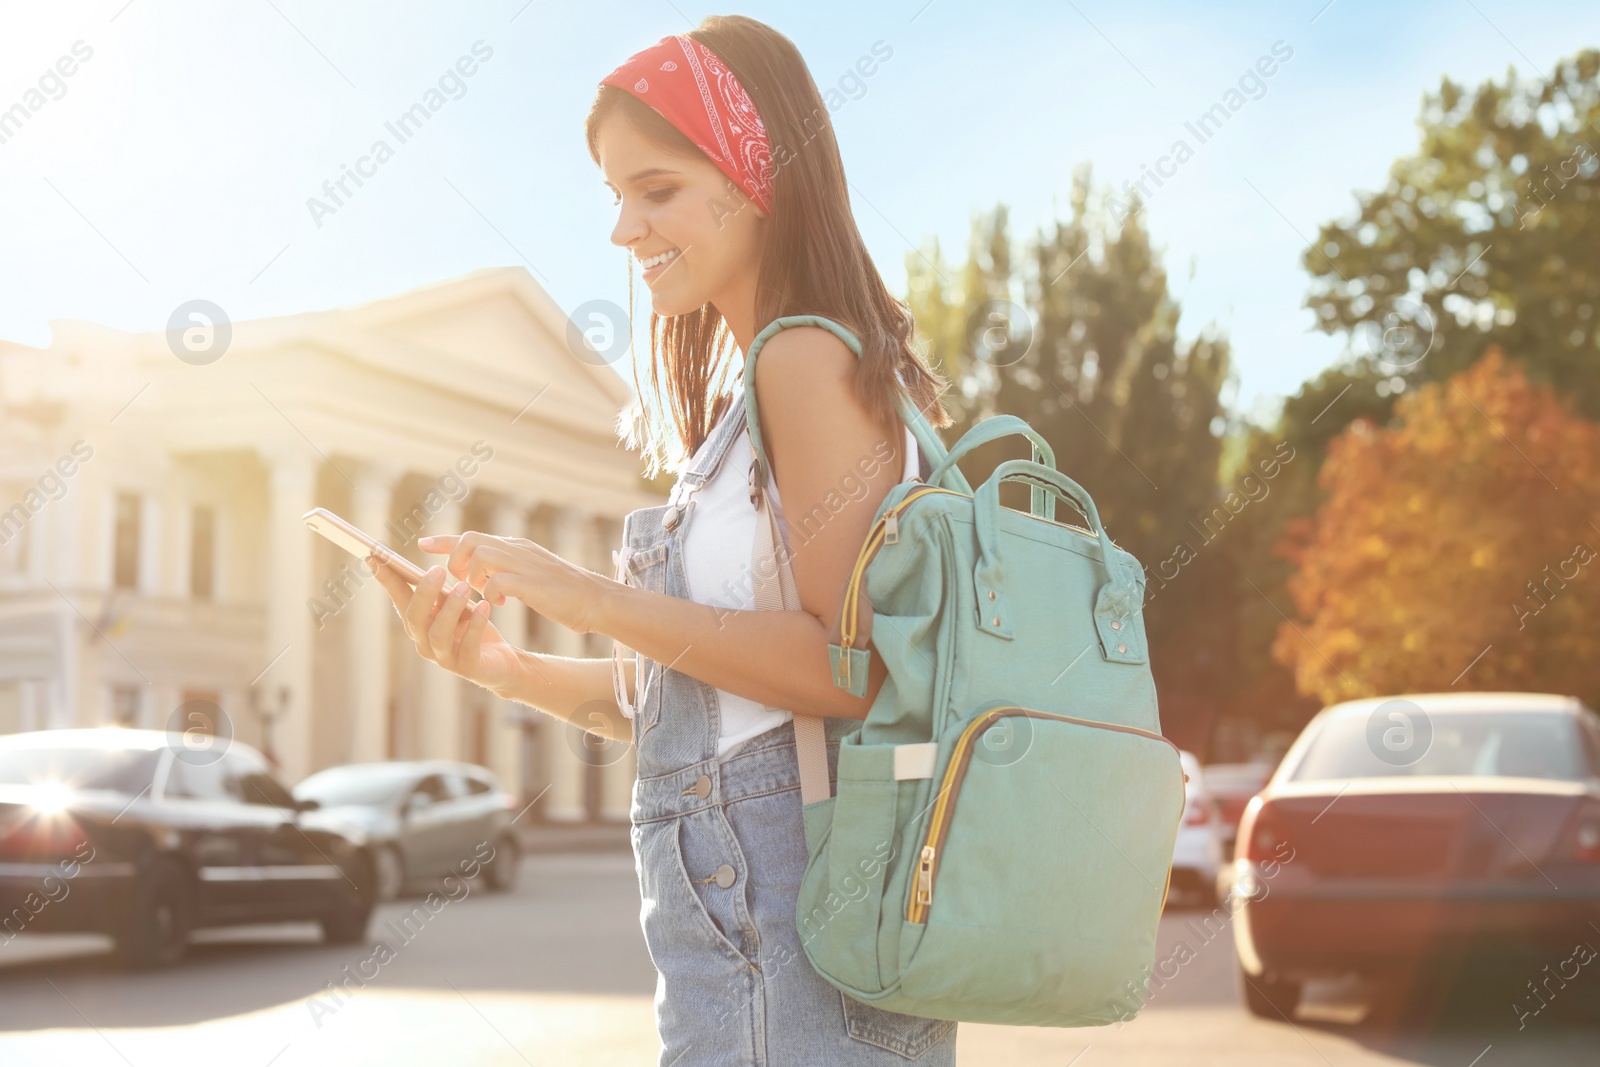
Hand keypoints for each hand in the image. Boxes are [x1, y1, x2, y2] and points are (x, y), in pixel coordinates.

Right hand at [366, 554, 522, 694]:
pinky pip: (468, 646)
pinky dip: (476, 624)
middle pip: (415, 618)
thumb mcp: (457, 605)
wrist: (501, 661)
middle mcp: (425, 642)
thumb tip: (430, 565)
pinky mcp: (468, 667)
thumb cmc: (474, 628)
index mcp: (419, 623)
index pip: (398, 599)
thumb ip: (441, 591)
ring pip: (438, 633)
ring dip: (450, 608)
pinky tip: (485, 606)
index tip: (374, 556)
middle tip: (438, 569)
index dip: (387, 580)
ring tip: (465, 586)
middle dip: (424, 592)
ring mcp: (444, 658)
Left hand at [417, 531, 613, 635]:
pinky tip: (500, 604)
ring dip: (471, 577)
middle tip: (463, 583)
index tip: (422, 545)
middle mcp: (516, 549)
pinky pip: (494, 582)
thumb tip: (485, 570)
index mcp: (515, 546)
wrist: (596, 600)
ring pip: (478, 556)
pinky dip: (489, 594)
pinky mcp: (529, 583)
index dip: (445, 541)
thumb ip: (508, 566)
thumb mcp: (532, 570)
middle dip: (456, 561)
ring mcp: (522, 564)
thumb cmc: (565, 591)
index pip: (472, 535)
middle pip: (469, 540)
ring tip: (481, 593)